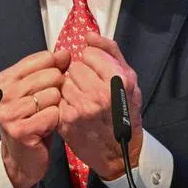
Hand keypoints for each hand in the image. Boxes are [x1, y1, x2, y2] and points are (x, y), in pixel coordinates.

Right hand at [0, 48, 71, 187]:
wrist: (23, 157)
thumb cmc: (32, 121)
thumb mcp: (38, 91)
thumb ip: (49, 69)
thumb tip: (65, 53)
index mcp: (4, 80)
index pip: (40, 59)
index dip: (55, 67)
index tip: (55, 80)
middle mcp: (3, 94)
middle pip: (49, 76)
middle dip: (57, 89)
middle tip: (48, 105)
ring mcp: (9, 113)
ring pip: (52, 95)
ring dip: (56, 106)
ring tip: (46, 116)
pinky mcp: (19, 130)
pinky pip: (52, 114)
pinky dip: (55, 120)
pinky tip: (47, 126)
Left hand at [58, 33, 143, 179]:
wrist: (120, 151)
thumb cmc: (126, 112)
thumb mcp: (130, 79)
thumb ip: (110, 52)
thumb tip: (89, 35)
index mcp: (117, 80)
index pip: (88, 54)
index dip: (92, 62)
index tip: (98, 73)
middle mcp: (99, 94)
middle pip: (74, 67)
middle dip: (80, 75)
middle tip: (90, 88)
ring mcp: (81, 108)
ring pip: (63, 81)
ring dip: (70, 88)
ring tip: (83, 99)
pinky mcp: (66, 120)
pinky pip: (57, 98)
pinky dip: (64, 102)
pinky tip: (75, 110)